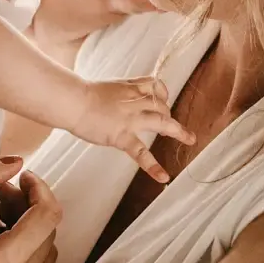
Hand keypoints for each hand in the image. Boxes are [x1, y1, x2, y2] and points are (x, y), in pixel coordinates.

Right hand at [0, 158, 60, 262]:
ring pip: (46, 247)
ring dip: (28, 223)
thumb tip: (10, 164)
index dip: (39, 188)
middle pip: (47, 229)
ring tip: (0, 213)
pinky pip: (38, 261)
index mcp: (3, 260)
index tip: (25, 179)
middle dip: (28, 203)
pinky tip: (1, 234)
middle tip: (4, 193)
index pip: (46, 216)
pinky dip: (27, 242)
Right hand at [67, 77, 193, 182]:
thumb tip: (120, 101)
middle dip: (169, 115)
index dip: (162, 93)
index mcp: (129, 88)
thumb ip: (118, 93)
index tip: (162, 100)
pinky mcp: (121, 136)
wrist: (73, 101)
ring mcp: (130, 119)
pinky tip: (164, 177)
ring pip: (161, 121)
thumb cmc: (82, 95)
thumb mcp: (106, 88)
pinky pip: (141, 153)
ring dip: (178, 130)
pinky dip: (153, 166)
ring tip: (190, 139)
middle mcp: (134, 102)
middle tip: (173, 126)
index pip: (155, 85)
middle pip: (161, 104)